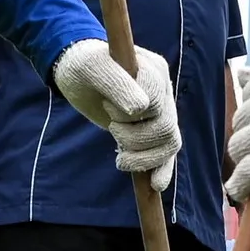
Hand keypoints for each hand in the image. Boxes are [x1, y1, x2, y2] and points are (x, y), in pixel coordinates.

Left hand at [53, 39, 179, 189]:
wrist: (79, 75)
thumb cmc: (84, 65)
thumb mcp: (93, 68)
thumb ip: (117, 84)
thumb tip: (141, 109)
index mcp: (155, 70)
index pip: (156, 102)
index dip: (130, 113)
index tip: (107, 106)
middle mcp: (164, 92)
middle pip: (166, 127)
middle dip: (136, 137)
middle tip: (112, 130)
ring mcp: (162, 113)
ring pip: (169, 143)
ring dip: (144, 158)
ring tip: (120, 159)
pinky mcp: (153, 131)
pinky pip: (167, 154)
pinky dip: (162, 170)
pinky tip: (155, 185)